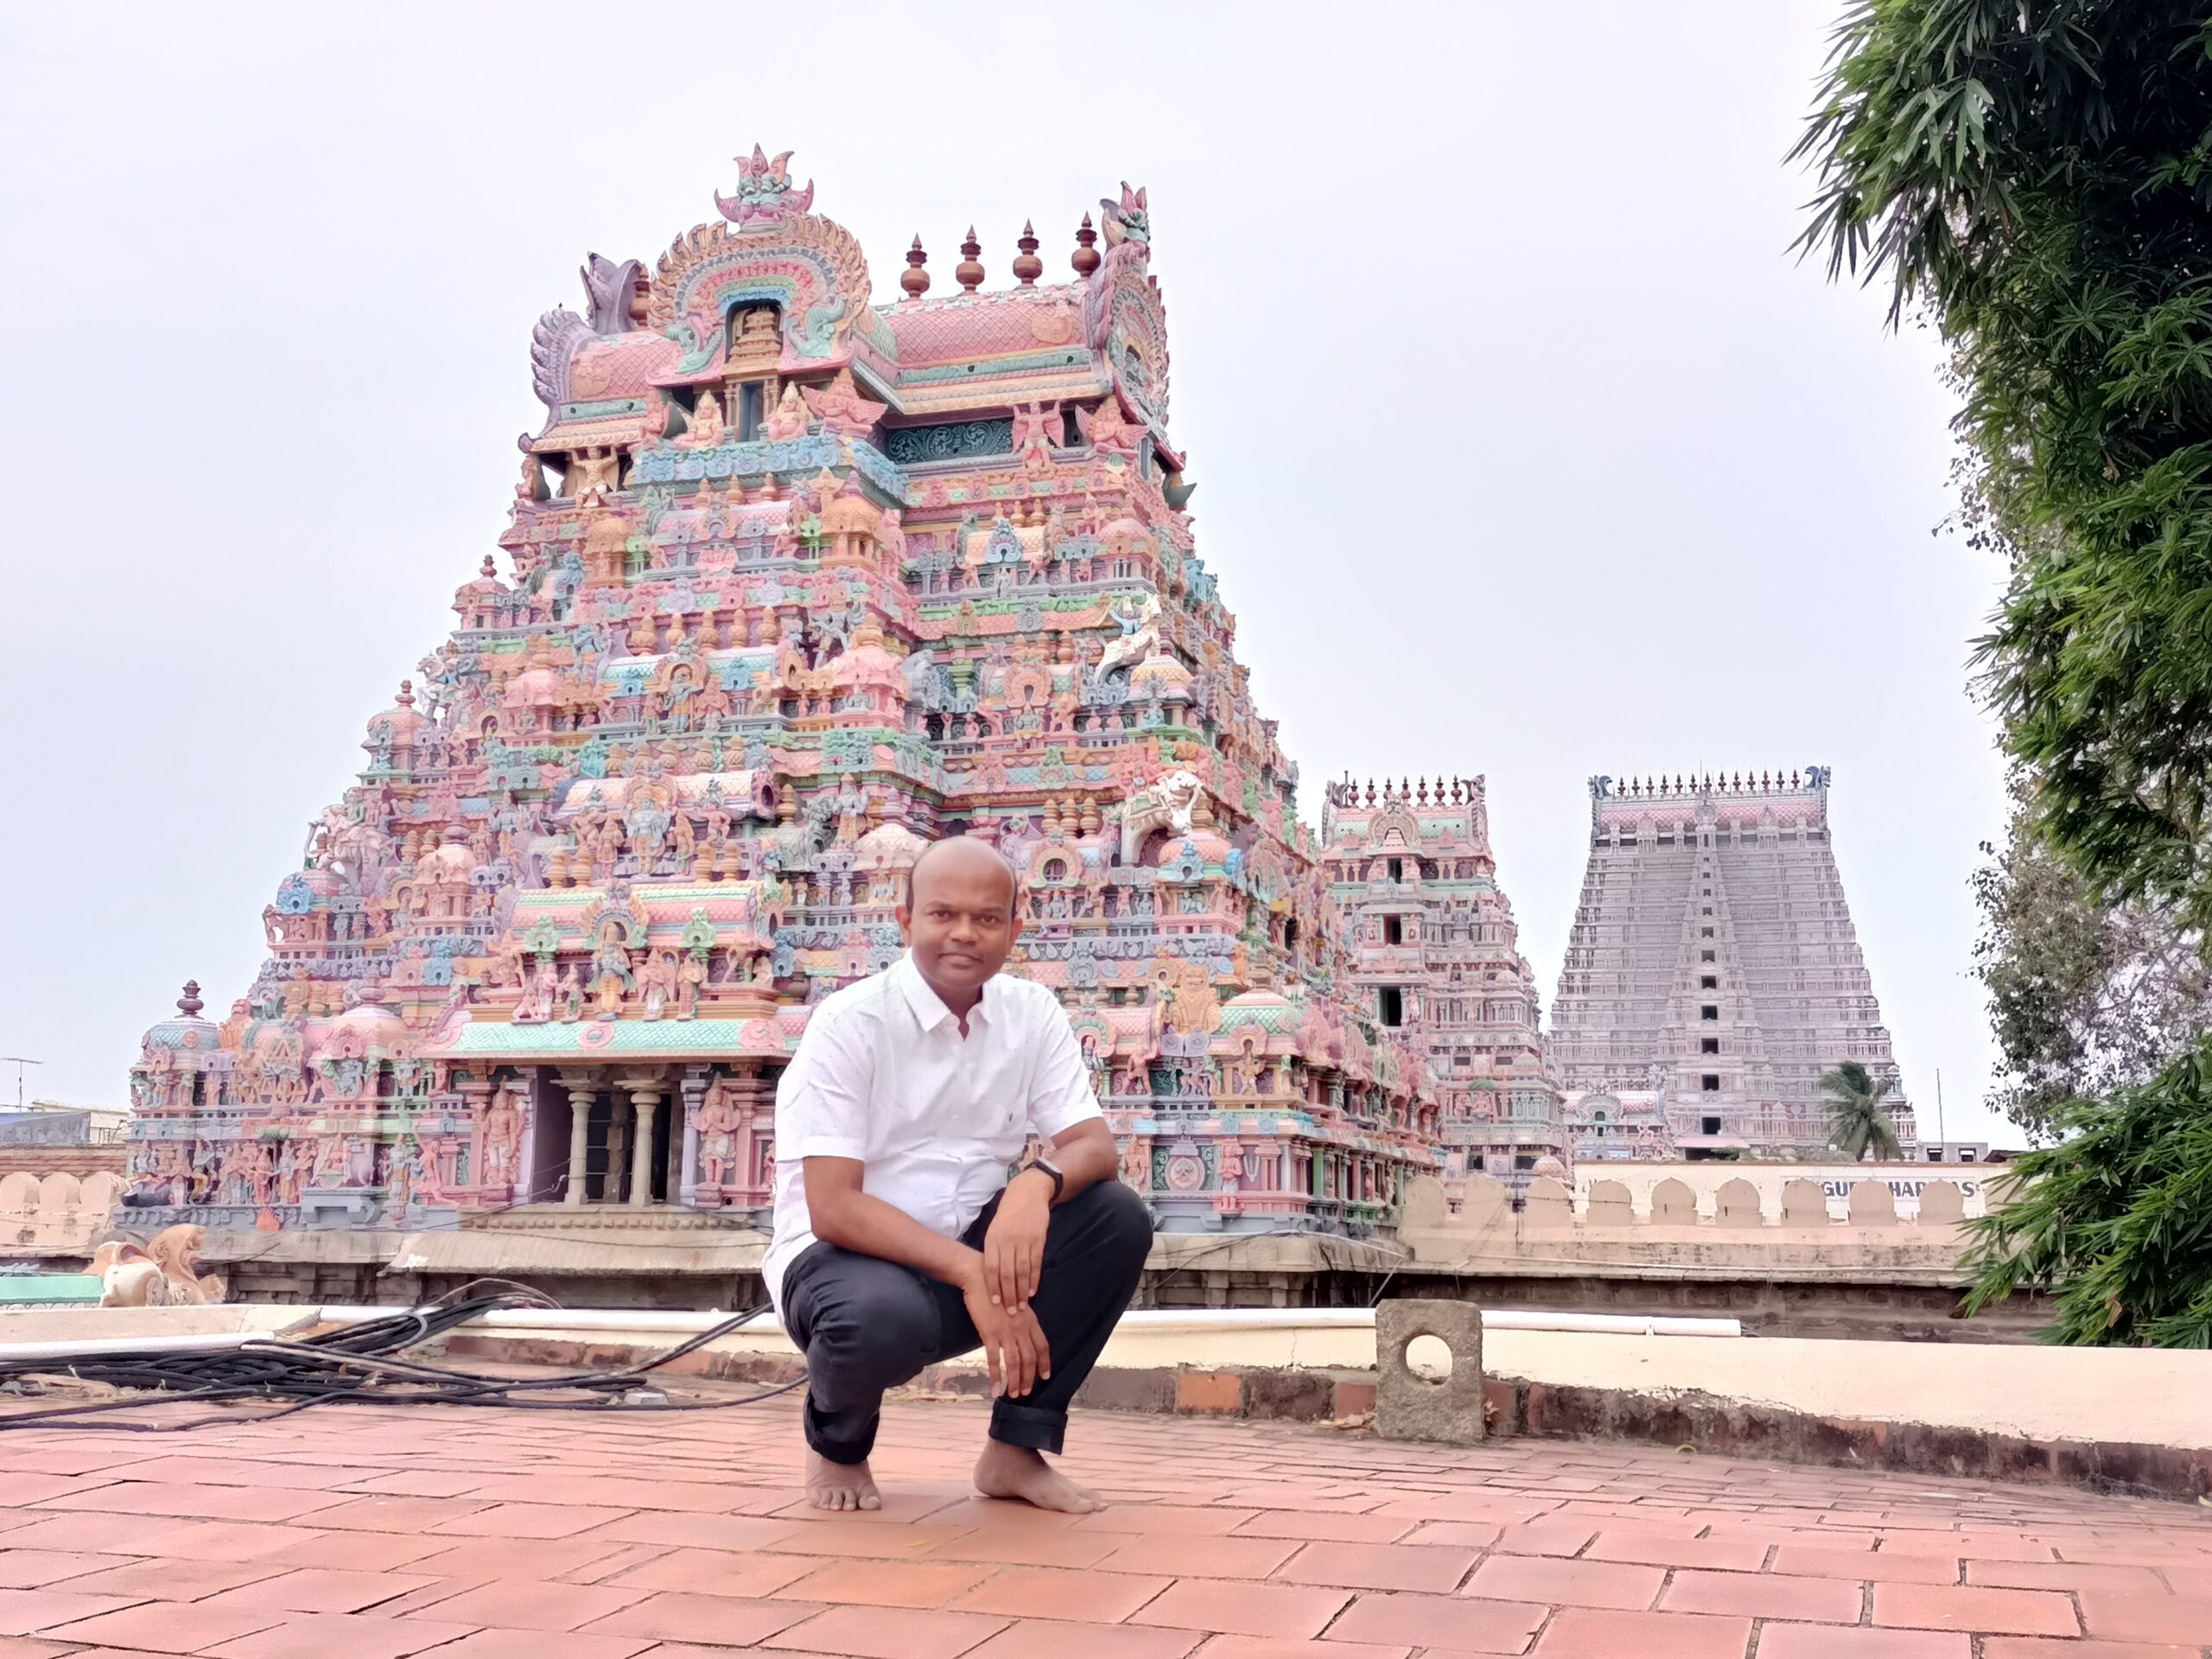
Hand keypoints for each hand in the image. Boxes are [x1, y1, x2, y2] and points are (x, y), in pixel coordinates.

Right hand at [961, 1266, 1049, 1398]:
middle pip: (1029, 1358)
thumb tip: (1023, 1333)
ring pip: (1014, 1362)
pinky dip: (995, 1375)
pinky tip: (994, 1387)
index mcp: (1029, 1319)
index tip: (1045, 1376)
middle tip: (1026, 1392)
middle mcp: (1021, 1327)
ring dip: (1014, 1381)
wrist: (979, 1277)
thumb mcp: (1015, 1301)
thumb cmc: (996, 1287)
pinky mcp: (989, 1333)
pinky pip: (994, 1359)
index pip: (1042, 1345)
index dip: (1044, 1362)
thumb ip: (1021, 1318)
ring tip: (1013, 1394)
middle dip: (1029, 1378)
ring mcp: (1005, 1331)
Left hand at [981, 1171, 1052, 1310]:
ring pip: (1022, 1271)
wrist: (1027, 1192)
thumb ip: (993, 1249)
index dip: (992, 1287)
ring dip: (1022, 1291)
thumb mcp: (994, 1228)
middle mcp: (1007, 1240)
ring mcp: (1024, 1240)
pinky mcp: (1038, 1239)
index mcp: (993, 1238)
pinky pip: (1036, 1263)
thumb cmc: (1008, 1213)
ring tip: (1021, 1306)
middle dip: (1008, 1295)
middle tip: (1010, 1312)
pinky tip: (1032, 1291)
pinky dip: (1034, 1279)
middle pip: (1007, 1273)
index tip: (994, 1303)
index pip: (991, 1268)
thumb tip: (991, 1275)